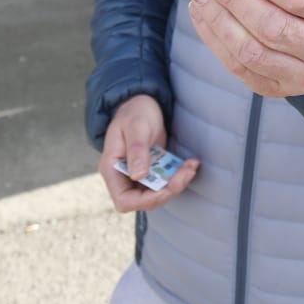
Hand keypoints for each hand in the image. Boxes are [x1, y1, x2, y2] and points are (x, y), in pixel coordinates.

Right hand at [97, 95, 199, 212]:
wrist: (141, 103)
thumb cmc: (134, 111)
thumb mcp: (136, 126)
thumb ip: (136, 150)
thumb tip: (138, 176)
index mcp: (112, 168)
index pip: (124, 201)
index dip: (146, 200)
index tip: (166, 186)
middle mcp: (122, 176)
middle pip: (144, 200)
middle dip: (168, 190)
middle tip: (187, 172)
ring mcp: (137, 175)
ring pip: (157, 193)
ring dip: (176, 183)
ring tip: (191, 165)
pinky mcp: (151, 171)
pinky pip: (164, 182)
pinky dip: (178, 176)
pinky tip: (190, 164)